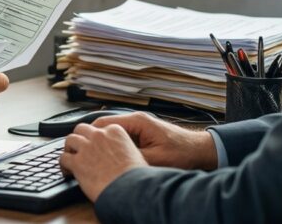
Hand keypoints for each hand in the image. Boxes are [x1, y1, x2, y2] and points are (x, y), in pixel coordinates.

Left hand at [59, 123, 147, 201]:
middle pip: (81, 129)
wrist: (131, 189)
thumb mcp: (135, 153)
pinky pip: (63, 158)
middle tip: (79, 148)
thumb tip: (117, 155)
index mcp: (115, 131)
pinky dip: (63, 165)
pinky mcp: (77, 162)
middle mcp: (99, 136)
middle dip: (79, 138)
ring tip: (70, 158)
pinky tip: (67, 171)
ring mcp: (86, 147)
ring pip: (70, 140)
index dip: (94, 137)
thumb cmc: (136, 177)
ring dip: (69, 148)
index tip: (94, 144)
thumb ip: (122, 148)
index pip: (98, 127)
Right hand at [91, 112, 217, 169]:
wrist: (200, 151)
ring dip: (105, 142)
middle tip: (85, 152)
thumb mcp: (156, 159)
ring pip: (112, 132)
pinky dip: (115, 145)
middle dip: (95, 138)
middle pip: (105, 126)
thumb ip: (133, 157)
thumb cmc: (183, 153)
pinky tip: (112, 156)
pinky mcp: (142, 133)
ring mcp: (139, 125)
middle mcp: (136, 120)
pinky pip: (122, 136)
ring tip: (96, 155)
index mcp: (137, 121)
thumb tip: (113, 161)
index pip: (104, 122)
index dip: (90, 134)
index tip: (81, 145)